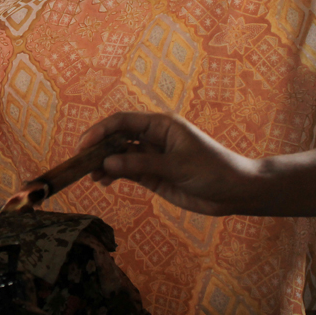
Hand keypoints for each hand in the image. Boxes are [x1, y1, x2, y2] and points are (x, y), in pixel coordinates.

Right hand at [77, 112, 262, 215]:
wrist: (235, 192)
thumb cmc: (213, 170)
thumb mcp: (176, 166)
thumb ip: (140, 164)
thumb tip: (107, 162)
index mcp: (160, 125)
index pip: (123, 122)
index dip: (100, 131)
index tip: (83, 145)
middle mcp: (153, 138)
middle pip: (116, 137)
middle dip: (97, 148)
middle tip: (80, 162)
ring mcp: (151, 156)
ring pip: (118, 155)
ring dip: (103, 163)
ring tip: (91, 176)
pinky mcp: (152, 175)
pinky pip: (126, 171)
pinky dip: (112, 174)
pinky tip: (103, 181)